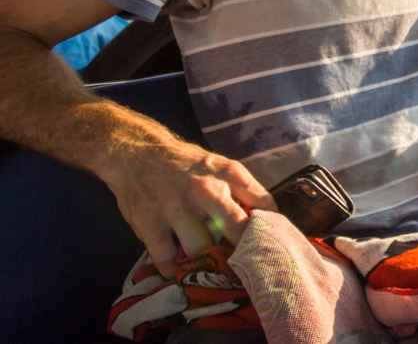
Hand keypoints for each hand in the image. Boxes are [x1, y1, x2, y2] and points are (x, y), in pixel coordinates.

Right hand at [101, 136, 274, 277]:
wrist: (136, 154)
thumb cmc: (187, 165)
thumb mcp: (221, 167)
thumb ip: (246, 190)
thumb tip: (272, 216)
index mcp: (226, 174)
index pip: (260, 203)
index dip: (270, 227)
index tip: (275, 245)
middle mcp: (203, 190)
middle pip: (234, 227)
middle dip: (243, 248)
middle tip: (247, 264)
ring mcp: (174, 209)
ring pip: (200, 248)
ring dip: (206, 261)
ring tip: (211, 268)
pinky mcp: (149, 225)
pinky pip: (166, 258)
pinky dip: (174, 270)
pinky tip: (180, 269)